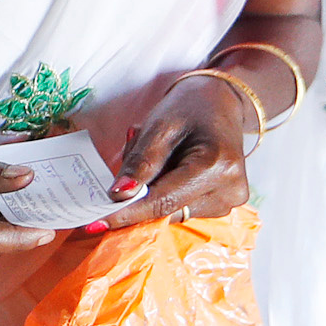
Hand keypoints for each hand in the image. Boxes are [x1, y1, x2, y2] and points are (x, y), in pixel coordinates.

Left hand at [103, 72, 255, 227]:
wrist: (220, 101)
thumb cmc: (189, 108)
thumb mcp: (159, 126)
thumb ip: (140, 162)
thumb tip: (118, 195)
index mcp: (217, 166)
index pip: (163, 201)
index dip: (127, 213)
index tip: (95, 223)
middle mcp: (229, 190)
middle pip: (167, 210)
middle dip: (137, 199)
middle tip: (116, 180)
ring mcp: (229, 201)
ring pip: (172, 212)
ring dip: (153, 193)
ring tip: (157, 158)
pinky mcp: (223, 204)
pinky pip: (182, 208)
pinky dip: (166, 193)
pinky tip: (169, 168)